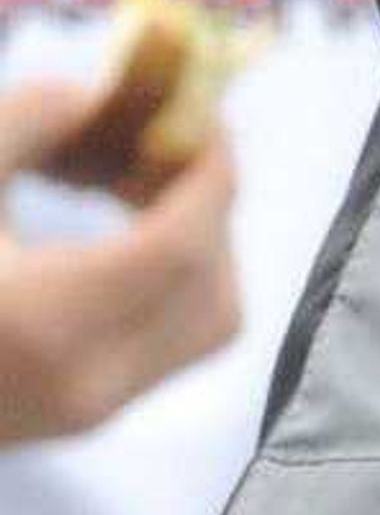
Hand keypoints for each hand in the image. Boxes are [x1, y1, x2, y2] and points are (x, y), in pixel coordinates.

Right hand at [0, 75, 239, 445]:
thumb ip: (32, 120)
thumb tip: (105, 94)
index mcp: (46, 324)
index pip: (185, 244)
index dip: (208, 168)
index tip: (195, 112)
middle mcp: (83, 385)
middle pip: (211, 284)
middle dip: (204, 202)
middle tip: (157, 143)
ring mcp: (83, 415)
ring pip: (202, 321)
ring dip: (193, 242)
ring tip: (128, 184)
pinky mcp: (75, 420)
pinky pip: (164, 344)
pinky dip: (166, 280)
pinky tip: (109, 231)